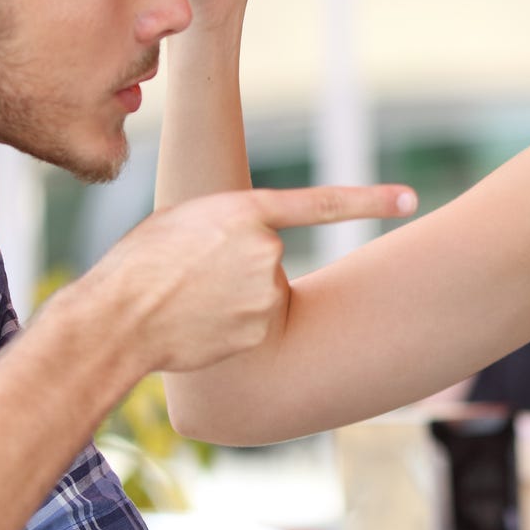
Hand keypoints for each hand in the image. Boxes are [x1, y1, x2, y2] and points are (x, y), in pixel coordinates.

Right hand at [76, 183, 414, 372]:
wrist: (118, 317)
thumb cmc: (138, 263)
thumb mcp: (182, 221)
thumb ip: (227, 225)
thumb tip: (259, 243)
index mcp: (243, 209)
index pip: (322, 203)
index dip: (370, 201)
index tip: (410, 199)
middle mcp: (264, 248)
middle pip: (267, 256)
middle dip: (237, 266)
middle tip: (191, 275)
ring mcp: (265, 292)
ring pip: (261, 293)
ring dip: (231, 298)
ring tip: (188, 299)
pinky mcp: (261, 329)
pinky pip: (255, 325)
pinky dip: (231, 326)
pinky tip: (198, 324)